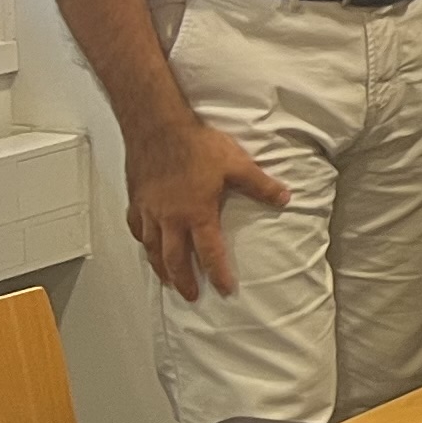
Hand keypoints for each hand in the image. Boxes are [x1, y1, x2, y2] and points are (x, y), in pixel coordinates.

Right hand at [123, 121, 288, 301]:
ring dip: (161, 267)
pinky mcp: (136, 200)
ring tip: (167, 280)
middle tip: (190, 296)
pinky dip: (143, 242)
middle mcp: (170, 219)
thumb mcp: (237, 164)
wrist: (157, 126)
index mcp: (196, 214)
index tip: (223, 290)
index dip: (217, 274)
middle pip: (175, 259)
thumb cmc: (196, 144)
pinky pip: (137, 228)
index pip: (209, 253)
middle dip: (183, 280)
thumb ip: (260, 185)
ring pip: (152, 248)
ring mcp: (150, 210)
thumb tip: (285, 198)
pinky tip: (146, 244)